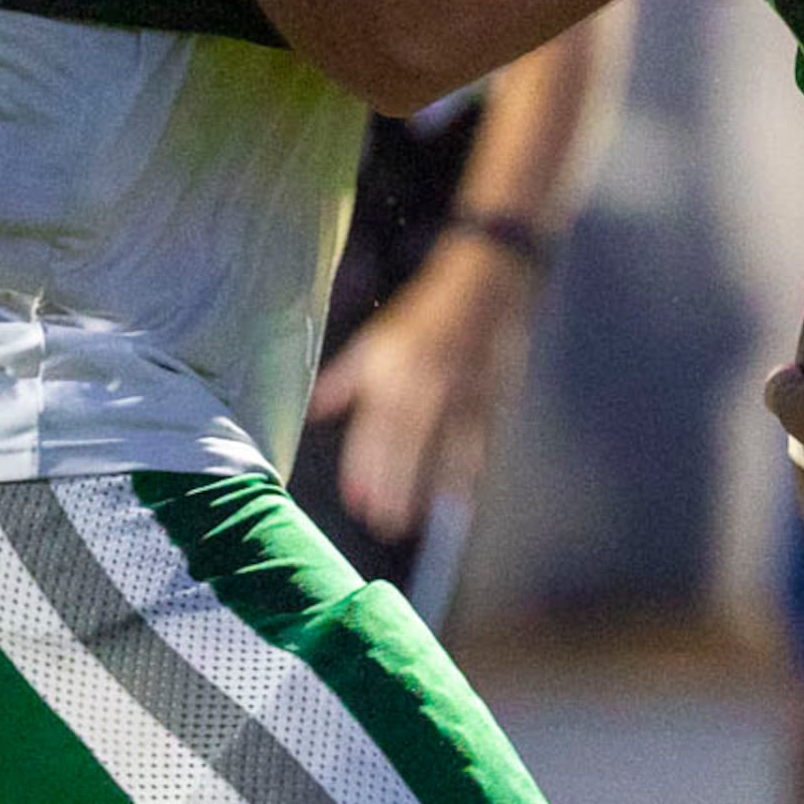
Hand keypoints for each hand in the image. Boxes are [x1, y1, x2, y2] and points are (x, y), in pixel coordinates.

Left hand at [307, 234, 534, 536]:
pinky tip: (457, 499)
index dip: (363, 465)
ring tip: (410, 522)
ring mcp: (458, 389)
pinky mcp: (488, 393)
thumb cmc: (424, 315)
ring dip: (425, 486)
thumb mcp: (377, 340)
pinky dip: (467, 471)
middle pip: (404, 442)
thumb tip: (315, 411)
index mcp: (392, 369)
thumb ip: (346, 379)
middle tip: (380, 522)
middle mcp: (422, 381)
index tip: (355, 500)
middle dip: (391, 483)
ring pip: (439, 446)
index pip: (373, 426)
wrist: (481, 281)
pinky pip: (477, 439)